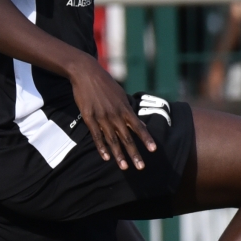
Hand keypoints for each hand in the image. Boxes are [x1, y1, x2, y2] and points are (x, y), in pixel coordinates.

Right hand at [68, 56, 155, 170]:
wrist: (86, 72)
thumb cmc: (105, 84)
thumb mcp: (121, 95)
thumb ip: (129, 110)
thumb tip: (140, 123)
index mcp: (124, 108)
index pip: (138, 127)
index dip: (146, 139)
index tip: (153, 150)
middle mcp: (115, 114)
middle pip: (127, 137)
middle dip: (134, 153)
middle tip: (141, 167)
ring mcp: (102, 117)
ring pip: (112, 140)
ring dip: (119, 155)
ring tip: (124, 167)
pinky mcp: (89, 117)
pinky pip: (96, 136)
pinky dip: (102, 147)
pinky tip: (106, 158)